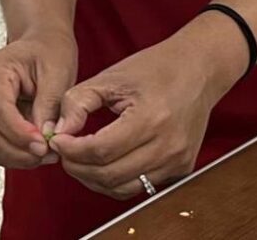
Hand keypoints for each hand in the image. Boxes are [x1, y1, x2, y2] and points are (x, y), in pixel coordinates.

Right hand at [0, 30, 77, 168]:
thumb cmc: (48, 51)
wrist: (42, 45)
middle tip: (49, 153)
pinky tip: (37, 148)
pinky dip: (16, 154)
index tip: (43, 145)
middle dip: (19, 151)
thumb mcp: (58, 71)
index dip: (19, 134)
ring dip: (18, 157)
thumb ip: (50, 104)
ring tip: (47, 151)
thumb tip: (45, 135)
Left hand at [49, 16, 244, 198]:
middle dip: (77, 166)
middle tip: (63, 150)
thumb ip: (78, 102)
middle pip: (109, 174)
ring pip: (122, 188)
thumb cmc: (155, 68)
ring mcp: (177, 161)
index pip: (100, 150)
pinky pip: (139, 186)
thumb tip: (58, 131)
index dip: (71, 149)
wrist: (198, 70)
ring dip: (93, 178)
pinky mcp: (180, 169)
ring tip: (79, 158)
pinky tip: (102, 162)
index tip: (57, 139)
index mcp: (151, 119)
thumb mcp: (110, 77)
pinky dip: (115, 180)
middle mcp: (168, 146)